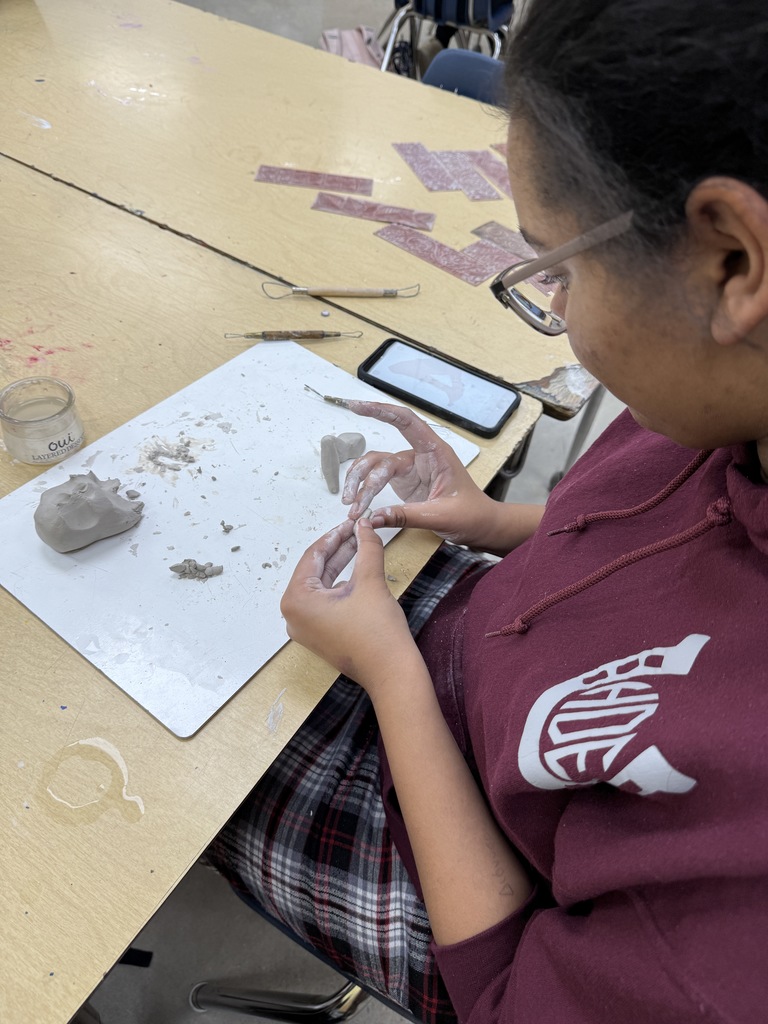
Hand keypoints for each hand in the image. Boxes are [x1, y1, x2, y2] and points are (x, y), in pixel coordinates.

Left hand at [280, 516, 423, 692]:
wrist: (391, 672)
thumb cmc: (377, 631)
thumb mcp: (370, 581)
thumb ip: (366, 548)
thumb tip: (364, 525)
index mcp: (296, 600)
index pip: (313, 556)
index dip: (335, 536)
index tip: (351, 522)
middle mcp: (293, 614)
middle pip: (315, 570)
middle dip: (338, 549)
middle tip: (357, 530)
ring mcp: (304, 627)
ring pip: (321, 585)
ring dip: (340, 564)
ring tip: (360, 544)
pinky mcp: (318, 634)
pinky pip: (325, 601)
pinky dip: (340, 584)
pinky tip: (357, 569)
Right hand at [341, 400, 498, 547]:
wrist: (481, 525)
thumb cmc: (471, 513)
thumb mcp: (441, 515)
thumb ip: (407, 515)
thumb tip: (374, 517)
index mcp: (435, 452)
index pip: (407, 422)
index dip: (382, 411)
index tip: (358, 407)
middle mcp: (420, 456)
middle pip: (381, 456)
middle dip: (362, 474)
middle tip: (349, 497)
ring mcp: (410, 469)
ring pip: (375, 468)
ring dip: (360, 485)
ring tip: (352, 506)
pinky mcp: (404, 482)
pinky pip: (378, 479)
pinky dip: (366, 490)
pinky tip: (359, 505)